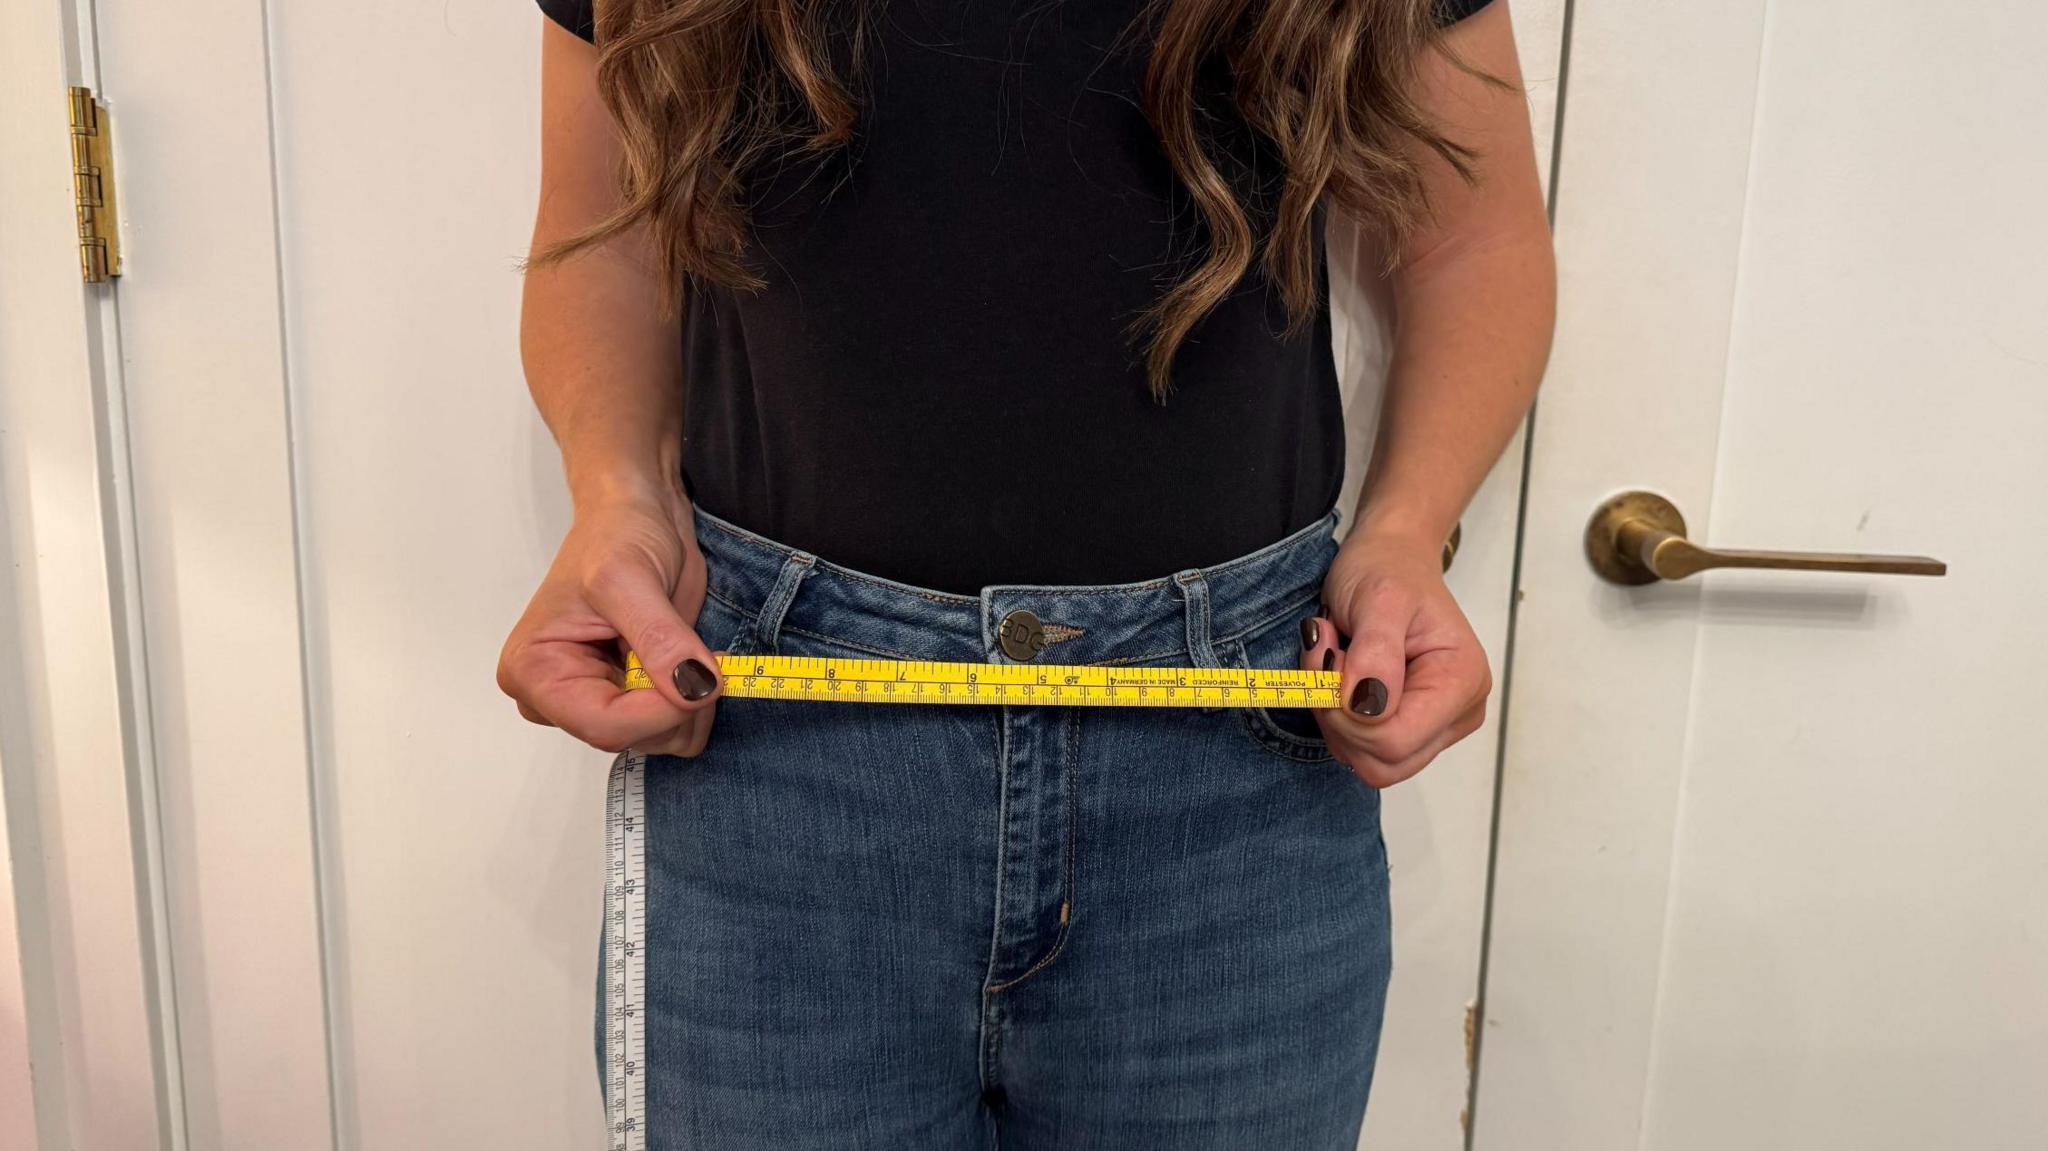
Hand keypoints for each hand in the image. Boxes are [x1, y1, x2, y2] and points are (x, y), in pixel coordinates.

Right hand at [497, 486, 724, 756]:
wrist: (637, 516)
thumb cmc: (616, 535)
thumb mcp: (631, 579)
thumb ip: (660, 640)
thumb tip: (693, 688)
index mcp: (534, 672)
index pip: (603, 726)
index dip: (662, 709)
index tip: (700, 675)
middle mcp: (557, 698)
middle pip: (632, 738)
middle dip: (676, 700)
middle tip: (689, 647)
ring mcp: (596, 702)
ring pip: (659, 740)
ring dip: (688, 698)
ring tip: (681, 644)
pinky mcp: (630, 701)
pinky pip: (674, 728)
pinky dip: (694, 698)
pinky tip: (684, 658)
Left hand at [1298, 531, 1491, 787]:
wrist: (1390, 558)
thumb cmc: (1387, 570)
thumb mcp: (1378, 599)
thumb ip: (1374, 654)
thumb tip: (1366, 707)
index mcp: (1462, 682)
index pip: (1395, 740)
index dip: (1348, 712)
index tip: (1333, 655)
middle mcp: (1458, 713)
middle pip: (1382, 760)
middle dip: (1338, 714)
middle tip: (1327, 655)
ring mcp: (1436, 726)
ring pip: (1368, 761)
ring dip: (1333, 715)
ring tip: (1334, 659)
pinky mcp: (1411, 728)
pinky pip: (1362, 749)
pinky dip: (1338, 718)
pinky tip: (1341, 676)